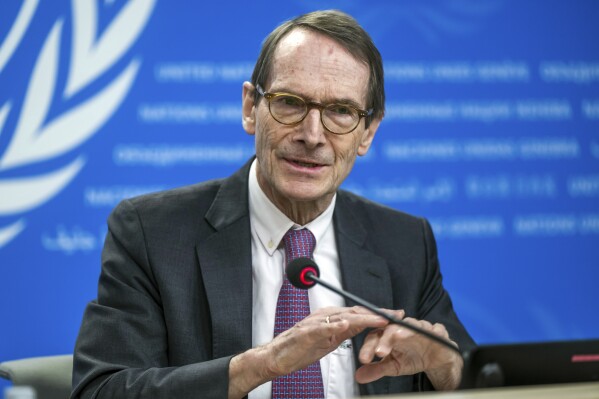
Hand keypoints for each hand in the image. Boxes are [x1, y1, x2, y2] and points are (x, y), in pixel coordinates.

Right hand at [228, 306, 386, 397]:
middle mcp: (324, 316)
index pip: (358, 313)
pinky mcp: (306, 333)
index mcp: (330, 319)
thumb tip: (358, 328)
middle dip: (377, 313)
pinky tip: (347, 324)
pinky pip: (323, 327)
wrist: (276, 357)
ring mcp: (315, 323)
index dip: (376, 313)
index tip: (394, 315)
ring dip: (364, 317)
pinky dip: (336, 325)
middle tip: (395, 314)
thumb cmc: (298, 350)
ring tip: (380, 318)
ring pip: (343, 316)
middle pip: (355, 312)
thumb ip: (341, 333)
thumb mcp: (327, 342)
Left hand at [355, 310, 462, 390]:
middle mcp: (403, 327)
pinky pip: (436, 329)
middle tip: (380, 352)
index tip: (363, 359)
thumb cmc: (411, 357)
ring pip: (412, 324)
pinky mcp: (437, 331)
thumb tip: (358, 376)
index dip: (368, 347)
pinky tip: (432, 334)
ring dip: (405, 330)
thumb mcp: (393, 366)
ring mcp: (420, 327)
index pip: (375, 336)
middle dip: (385, 339)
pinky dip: (434, 331)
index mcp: (389, 334)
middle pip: (391, 328)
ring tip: (398, 336)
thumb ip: (376, 369)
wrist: (435, 358)